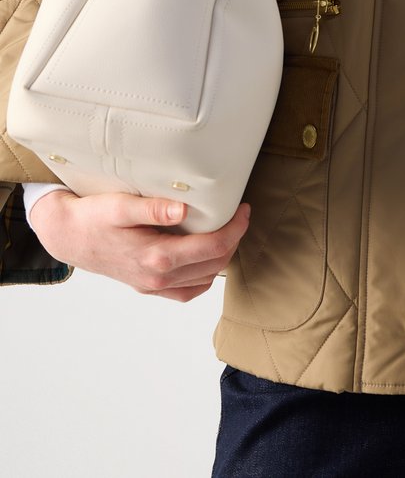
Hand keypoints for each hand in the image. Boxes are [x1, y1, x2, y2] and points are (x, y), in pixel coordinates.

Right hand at [29, 190, 249, 301]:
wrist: (68, 236)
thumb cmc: (93, 217)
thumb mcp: (120, 206)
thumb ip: (153, 208)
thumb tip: (184, 209)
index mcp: (157, 256)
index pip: (213, 247)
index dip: (235, 228)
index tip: (243, 209)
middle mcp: (158, 277)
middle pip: (214, 264)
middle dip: (233, 240)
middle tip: (239, 216)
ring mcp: (153, 285)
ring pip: (204, 280)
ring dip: (221, 258)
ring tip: (226, 231)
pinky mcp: (148, 287)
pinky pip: (186, 291)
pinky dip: (203, 276)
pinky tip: (204, 255)